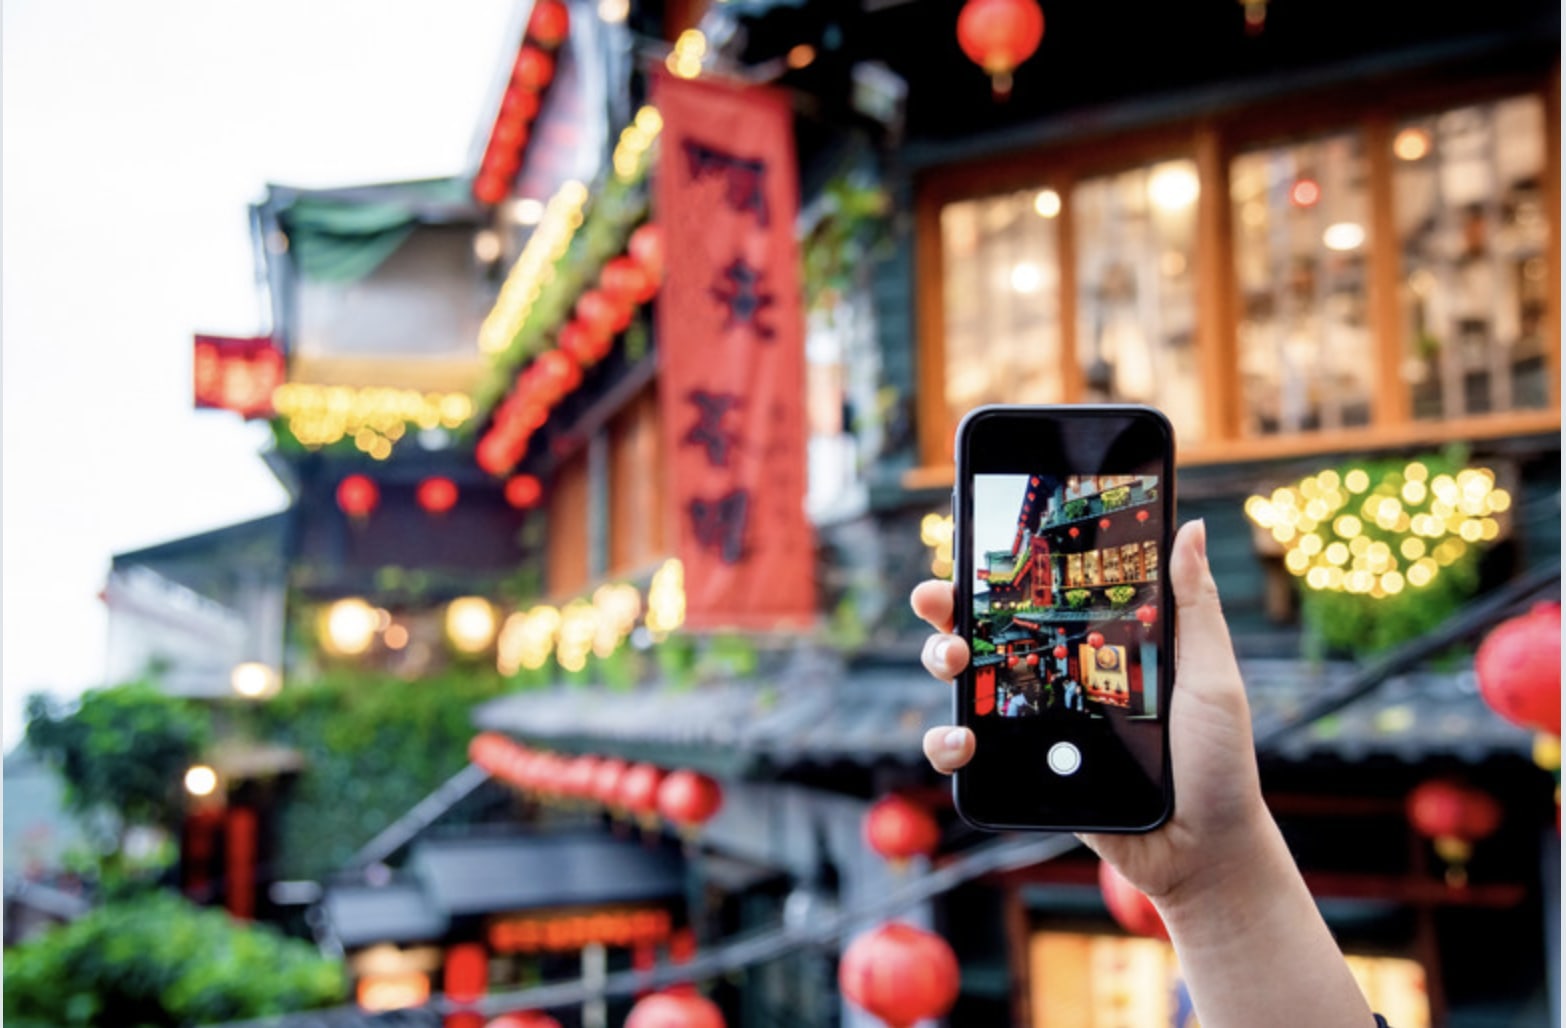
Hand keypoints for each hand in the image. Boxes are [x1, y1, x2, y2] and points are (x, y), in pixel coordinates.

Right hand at [911, 519, 1272, 902]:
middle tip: (939, 599)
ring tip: (951, 663)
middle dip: (946, 606)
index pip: (1037, 595)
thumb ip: (1195, 606)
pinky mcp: (1019, 771)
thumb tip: (1190, 528)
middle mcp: (1055, 677)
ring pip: (962, 683)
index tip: (972, 545)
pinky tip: (960, 739)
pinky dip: (945, 742)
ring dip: (937, 660)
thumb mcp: (1212, 677)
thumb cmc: (1217, 761)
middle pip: (983, 630)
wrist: (1201, 849)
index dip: (997, 570)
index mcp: (1095, 645)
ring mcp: (1033, 724)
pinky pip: (965, 753)